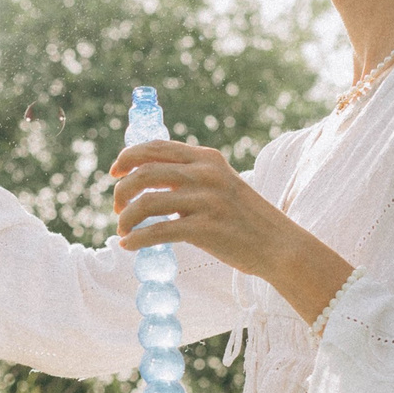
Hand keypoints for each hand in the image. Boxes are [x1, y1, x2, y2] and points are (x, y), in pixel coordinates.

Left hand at [109, 139, 293, 276]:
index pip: (156, 147)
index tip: (114, 173)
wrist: (279, 245)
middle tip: (117, 207)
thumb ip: (190, 176)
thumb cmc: (243, 217)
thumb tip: (146, 178)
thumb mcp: (221, 183)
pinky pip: (157, 232)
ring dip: (125, 217)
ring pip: (146, 202)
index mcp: (207, 158)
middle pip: (144, 172)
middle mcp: (205, 174)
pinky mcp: (205, 229)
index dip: (127, 157)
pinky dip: (136, 238)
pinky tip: (128, 245)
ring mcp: (206, 201)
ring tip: (122, 229)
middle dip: (122, 190)